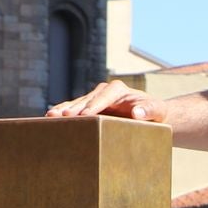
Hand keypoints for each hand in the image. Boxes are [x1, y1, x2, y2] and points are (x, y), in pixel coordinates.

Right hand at [46, 79, 169, 121]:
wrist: (151, 115)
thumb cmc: (155, 113)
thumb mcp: (156, 111)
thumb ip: (148, 110)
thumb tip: (137, 113)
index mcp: (117, 89)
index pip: (102, 97)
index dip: (93, 106)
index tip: (85, 115)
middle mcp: (104, 91)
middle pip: (86, 99)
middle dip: (74, 108)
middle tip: (62, 116)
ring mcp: (95, 98)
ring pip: (77, 103)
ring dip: (64, 110)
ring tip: (51, 116)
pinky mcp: (90, 107)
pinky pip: (76, 109)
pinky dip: (64, 113)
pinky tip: (52, 118)